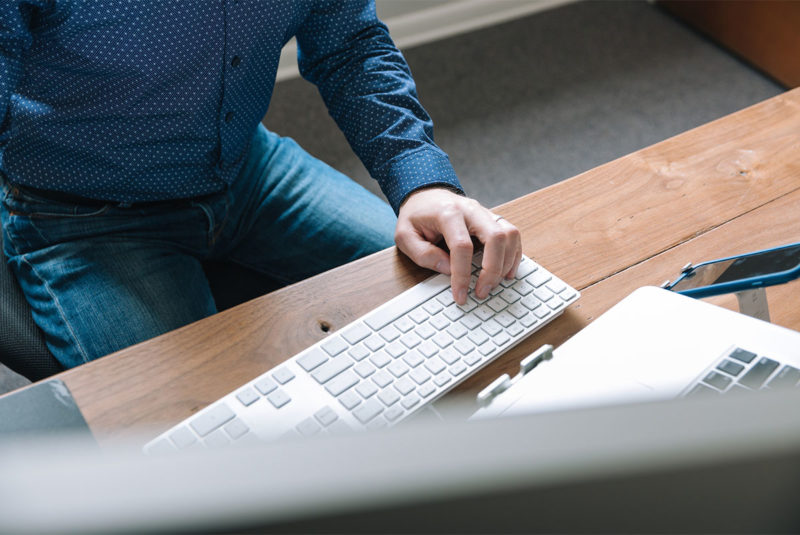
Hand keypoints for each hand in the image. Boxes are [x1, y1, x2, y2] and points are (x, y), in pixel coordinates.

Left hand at [395, 187, 521, 304]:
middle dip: (492, 270)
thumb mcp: (405, 236)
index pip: (462, 246)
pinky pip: (512, 234)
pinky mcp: (492, 219)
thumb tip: (448, 270)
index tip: (460, 294)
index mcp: (447, 213)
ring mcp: (484, 213)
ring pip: (509, 234)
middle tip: (482, 291)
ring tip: (493, 284)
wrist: (425, 195)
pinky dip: (514, 255)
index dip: (462, 274)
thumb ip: (423, 254)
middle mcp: (470, 210)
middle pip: (495, 237)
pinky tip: (507, 272)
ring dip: (506, 263)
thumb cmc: (416, 216)